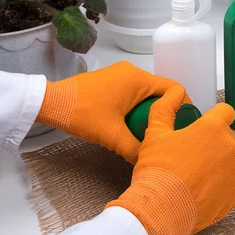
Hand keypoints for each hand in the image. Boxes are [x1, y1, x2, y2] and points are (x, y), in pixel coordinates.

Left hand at [36, 61, 188, 163]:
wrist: (50, 103)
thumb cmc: (82, 114)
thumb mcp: (112, 136)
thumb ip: (135, 150)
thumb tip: (149, 162)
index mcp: (138, 79)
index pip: (174, 89)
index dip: (183, 107)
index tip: (183, 126)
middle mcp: (133, 72)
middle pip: (161, 92)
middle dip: (165, 113)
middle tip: (166, 134)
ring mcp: (121, 74)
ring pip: (146, 94)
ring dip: (149, 112)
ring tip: (149, 133)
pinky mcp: (111, 79)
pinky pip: (134, 93)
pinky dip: (137, 107)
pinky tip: (131, 125)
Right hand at [106, 85, 234, 234]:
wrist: (161, 209)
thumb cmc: (158, 168)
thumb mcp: (155, 132)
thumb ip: (166, 107)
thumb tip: (175, 91)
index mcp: (213, 128)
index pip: (225, 111)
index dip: (214, 115)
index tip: (202, 125)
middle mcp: (229, 147)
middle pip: (225, 137)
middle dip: (211, 142)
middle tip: (188, 154)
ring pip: (227, 161)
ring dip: (214, 164)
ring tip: (191, 176)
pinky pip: (229, 183)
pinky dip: (217, 185)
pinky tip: (198, 190)